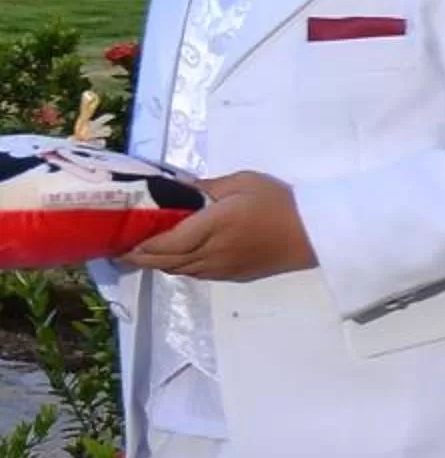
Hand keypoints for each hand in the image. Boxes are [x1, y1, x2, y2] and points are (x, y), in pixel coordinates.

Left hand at [122, 172, 317, 282]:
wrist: (314, 233)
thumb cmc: (279, 202)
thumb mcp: (243, 182)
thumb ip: (206, 187)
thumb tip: (179, 190)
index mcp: (210, 228)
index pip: (163, 243)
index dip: (138, 245)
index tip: (118, 239)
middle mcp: (210, 254)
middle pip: (165, 262)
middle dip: (140, 257)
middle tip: (122, 249)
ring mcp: (221, 268)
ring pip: (178, 271)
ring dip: (159, 263)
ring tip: (144, 253)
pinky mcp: (232, 275)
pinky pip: (196, 274)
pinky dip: (179, 267)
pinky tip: (177, 258)